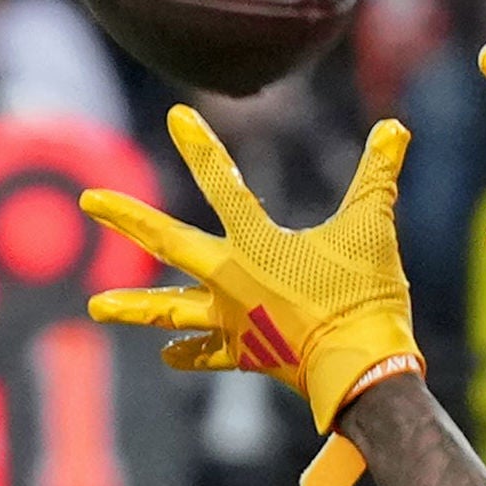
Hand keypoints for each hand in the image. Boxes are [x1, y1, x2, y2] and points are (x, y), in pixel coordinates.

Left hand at [83, 110, 421, 485]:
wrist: (361, 370)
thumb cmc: (365, 295)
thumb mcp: (373, 227)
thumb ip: (378, 175)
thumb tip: (396, 127)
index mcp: (257, 244)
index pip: (222, 183)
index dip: (201, 146)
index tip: (176, 116)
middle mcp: (231, 280)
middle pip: (167, 242)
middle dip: (127, 219)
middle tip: (89, 201)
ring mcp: (232, 320)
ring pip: (170, 310)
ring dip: (133, 306)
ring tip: (95, 306)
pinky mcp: (245, 354)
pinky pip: (207, 353)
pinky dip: (188, 353)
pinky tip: (168, 354)